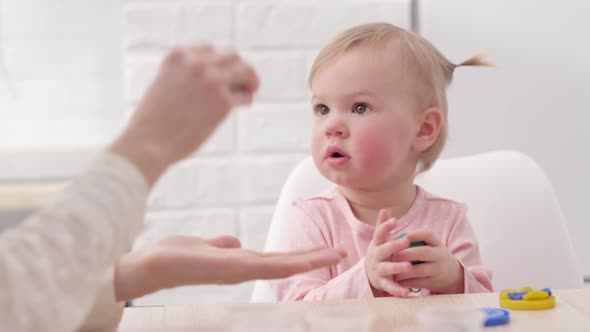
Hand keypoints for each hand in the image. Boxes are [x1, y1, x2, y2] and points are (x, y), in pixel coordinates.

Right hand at [110, 45, 258, 186]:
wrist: (147, 144)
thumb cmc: (152, 123)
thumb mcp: (163, 86)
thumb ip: (184, 77)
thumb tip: (212, 82)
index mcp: (178, 56)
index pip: (209, 50)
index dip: (218, 63)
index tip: (221, 74)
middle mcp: (196, 63)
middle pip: (231, 56)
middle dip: (238, 68)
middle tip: (243, 82)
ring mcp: (211, 80)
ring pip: (244, 69)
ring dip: (250, 78)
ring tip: (251, 90)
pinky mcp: (223, 101)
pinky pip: (244, 96)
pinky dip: (246, 99)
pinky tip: (242, 105)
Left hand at [114, 235, 346, 300]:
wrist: (150, 266)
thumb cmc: (174, 256)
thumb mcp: (204, 246)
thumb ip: (221, 245)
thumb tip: (235, 242)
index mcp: (238, 263)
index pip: (276, 259)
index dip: (300, 255)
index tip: (322, 250)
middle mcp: (242, 269)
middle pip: (285, 262)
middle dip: (313, 257)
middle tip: (341, 251)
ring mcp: (239, 270)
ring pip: (282, 264)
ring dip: (310, 259)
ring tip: (335, 252)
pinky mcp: (231, 268)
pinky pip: (265, 265)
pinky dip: (289, 263)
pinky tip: (304, 260)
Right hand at [365, 209, 411, 296]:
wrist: (369, 275)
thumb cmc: (379, 253)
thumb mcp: (379, 241)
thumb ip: (382, 226)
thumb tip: (384, 210)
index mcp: (376, 245)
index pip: (379, 234)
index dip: (386, 227)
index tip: (395, 220)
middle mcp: (376, 257)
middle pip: (383, 251)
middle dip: (394, 246)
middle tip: (405, 241)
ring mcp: (379, 271)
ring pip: (387, 269)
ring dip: (397, 267)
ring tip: (409, 266)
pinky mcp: (383, 283)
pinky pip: (390, 287)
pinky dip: (398, 290)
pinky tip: (407, 292)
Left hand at [392, 229, 463, 292]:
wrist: (451, 274)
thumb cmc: (431, 255)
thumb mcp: (429, 244)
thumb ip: (414, 238)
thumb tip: (390, 229)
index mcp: (437, 242)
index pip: (428, 234)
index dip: (415, 234)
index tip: (402, 237)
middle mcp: (440, 255)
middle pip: (423, 252)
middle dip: (405, 254)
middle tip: (391, 256)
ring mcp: (438, 270)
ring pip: (419, 270)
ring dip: (403, 270)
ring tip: (391, 268)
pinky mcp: (434, 282)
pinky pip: (418, 282)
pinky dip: (406, 281)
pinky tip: (397, 279)